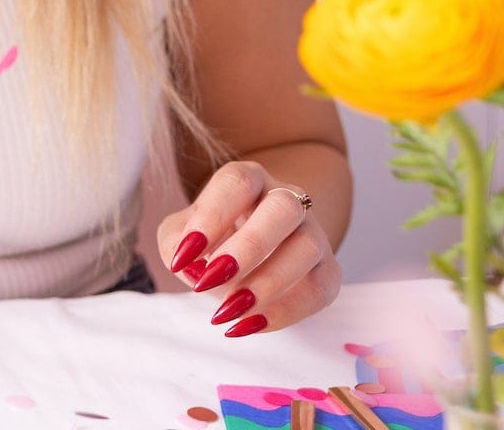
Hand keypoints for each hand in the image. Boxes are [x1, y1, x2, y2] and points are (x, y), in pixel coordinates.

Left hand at [158, 160, 340, 336]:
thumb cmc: (211, 236)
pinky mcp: (328, 270)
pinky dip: (286, 311)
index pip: (237, 182)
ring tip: (227, 310)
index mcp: (249, 179)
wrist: (249, 253)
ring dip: (267, 283)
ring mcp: (313, 233)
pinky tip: (250, 324)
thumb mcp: (181, 233)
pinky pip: (320, 289)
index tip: (184, 254)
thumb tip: (193, 268)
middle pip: (283, 207)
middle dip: (250, 246)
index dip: (212, 216)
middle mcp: (287, 198)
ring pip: (307, 247)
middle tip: (211, 280)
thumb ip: (176, 243)